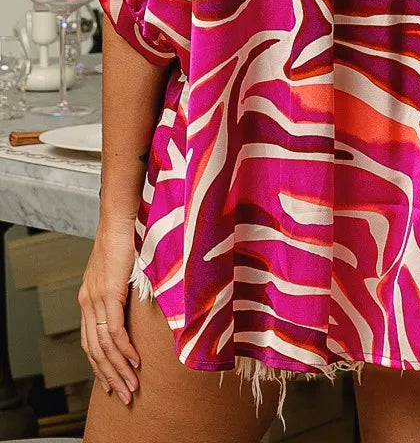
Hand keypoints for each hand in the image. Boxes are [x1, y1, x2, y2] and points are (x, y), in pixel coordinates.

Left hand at [79, 215, 140, 403]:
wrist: (121, 216)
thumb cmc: (126, 239)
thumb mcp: (121, 271)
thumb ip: (123, 291)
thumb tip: (139, 307)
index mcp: (88, 298)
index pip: (90, 342)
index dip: (100, 366)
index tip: (112, 383)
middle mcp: (87, 301)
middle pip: (94, 351)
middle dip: (110, 376)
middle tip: (124, 396)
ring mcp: (96, 298)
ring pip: (104, 346)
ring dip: (119, 369)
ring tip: (131, 386)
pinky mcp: (108, 293)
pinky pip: (114, 330)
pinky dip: (125, 349)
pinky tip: (134, 362)